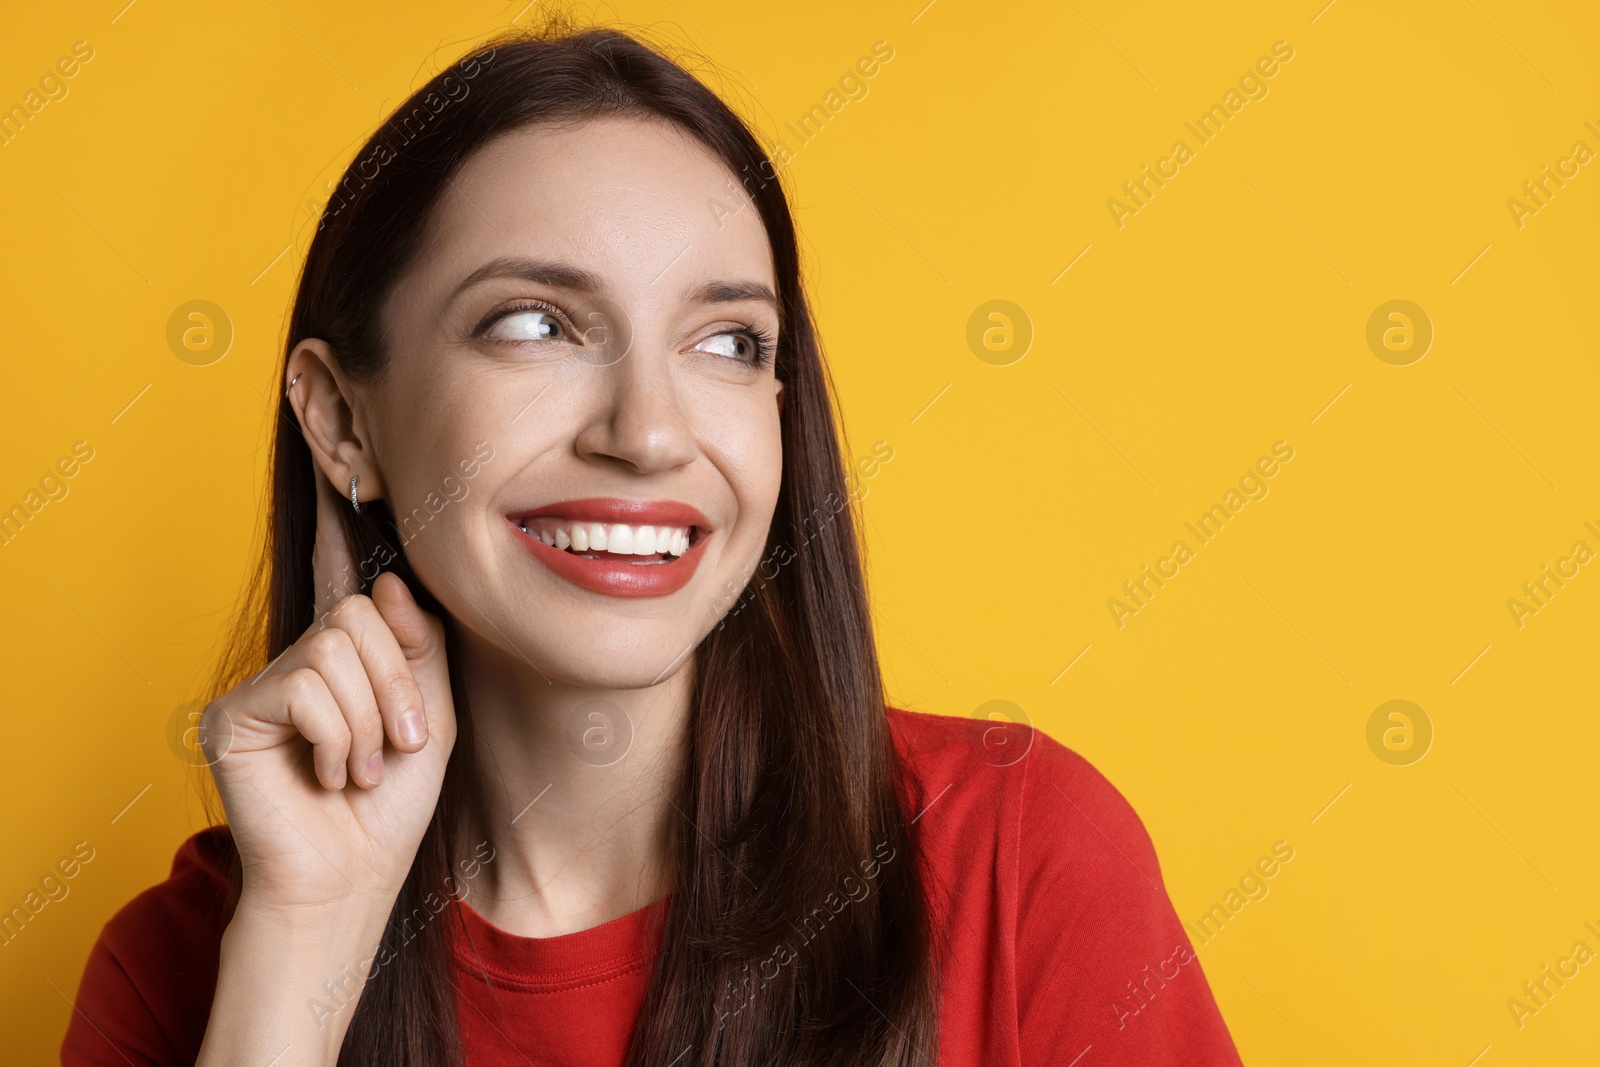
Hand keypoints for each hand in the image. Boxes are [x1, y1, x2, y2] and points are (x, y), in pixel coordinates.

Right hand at [201, 466, 456, 917]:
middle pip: (360, 615)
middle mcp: (301, 658)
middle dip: (398, 687)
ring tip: (358, 770)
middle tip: (396, 749)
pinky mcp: (234, 712)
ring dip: (371, 723)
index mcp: (349, 656)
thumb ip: (418, 648)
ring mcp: (263, 682)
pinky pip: (308, 687)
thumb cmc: (390, 804)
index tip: (334, 454)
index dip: (337, 518)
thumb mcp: (432, 717)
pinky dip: (337, 737)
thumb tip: (386, 585)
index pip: (343, 577)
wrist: (353, 877)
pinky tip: (326, 775)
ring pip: (338, 650)